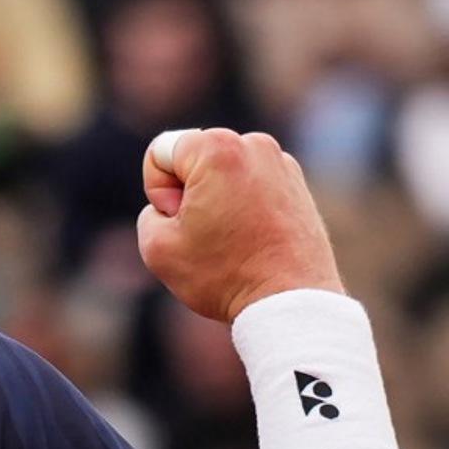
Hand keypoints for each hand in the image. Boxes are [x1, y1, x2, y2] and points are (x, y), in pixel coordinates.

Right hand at [137, 128, 344, 322]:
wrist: (289, 303)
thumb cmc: (223, 274)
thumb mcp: (156, 245)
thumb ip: (151, 212)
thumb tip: (176, 206)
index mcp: (217, 148)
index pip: (160, 154)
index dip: (158, 192)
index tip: (181, 221)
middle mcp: (254, 145)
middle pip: (192, 158)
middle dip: (187, 192)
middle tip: (205, 232)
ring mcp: (281, 163)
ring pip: (221, 171)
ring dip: (214, 199)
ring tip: (230, 238)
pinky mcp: (297, 184)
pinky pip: (249, 183)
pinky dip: (241, 205)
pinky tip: (249, 239)